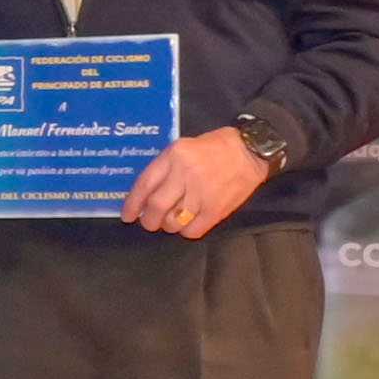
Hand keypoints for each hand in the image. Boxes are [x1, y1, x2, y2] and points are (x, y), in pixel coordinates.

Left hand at [122, 126, 273, 236]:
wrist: (250, 151)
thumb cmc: (214, 147)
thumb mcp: (183, 147)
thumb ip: (165, 167)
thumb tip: (146, 193)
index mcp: (175, 156)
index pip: (145, 184)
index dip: (133, 203)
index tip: (128, 216)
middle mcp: (186, 174)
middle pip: (157, 207)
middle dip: (149, 220)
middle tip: (149, 223)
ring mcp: (202, 193)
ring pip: (173, 221)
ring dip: (168, 226)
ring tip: (170, 221)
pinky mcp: (217, 209)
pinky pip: (193, 230)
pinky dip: (186, 231)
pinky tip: (187, 224)